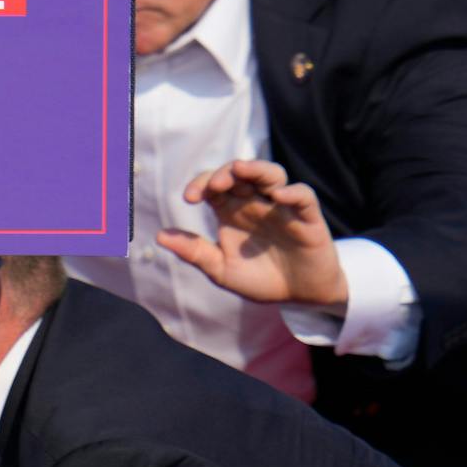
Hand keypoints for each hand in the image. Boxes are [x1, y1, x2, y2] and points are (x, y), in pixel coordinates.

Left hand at [159, 160, 347, 306]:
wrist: (299, 296)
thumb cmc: (259, 278)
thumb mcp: (221, 270)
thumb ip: (195, 252)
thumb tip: (159, 236)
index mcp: (232, 210)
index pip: (214, 184)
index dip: (201, 184)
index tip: (189, 198)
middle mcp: (255, 202)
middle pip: (241, 172)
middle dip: (226, 172)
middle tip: (214, 185)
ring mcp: (282, 207)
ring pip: (272, 174)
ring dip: (256, 169)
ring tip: (241, 170)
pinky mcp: (308, 218)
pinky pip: (303, 196)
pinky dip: (292, 192)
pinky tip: (278, 197)